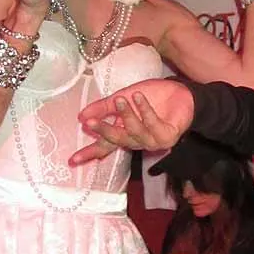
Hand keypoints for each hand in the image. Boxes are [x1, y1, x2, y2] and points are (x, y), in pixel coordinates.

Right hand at [70, 79, 194, 165]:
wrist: (182, 92)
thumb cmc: (153, 96)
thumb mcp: (123, 97)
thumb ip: (104, 107)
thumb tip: (81, 116)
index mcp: (126, 133)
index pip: (105, 146)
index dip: (89, 153)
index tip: (72, 160)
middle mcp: (138, 140)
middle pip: (117, 140)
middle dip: (103, 131)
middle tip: (90, 123)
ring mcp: (153, 140)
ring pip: (135, 133)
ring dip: (127, 116)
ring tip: (122, 99)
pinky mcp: (168, 135)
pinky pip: (153, 125)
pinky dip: (145, 110)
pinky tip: (139, 97)